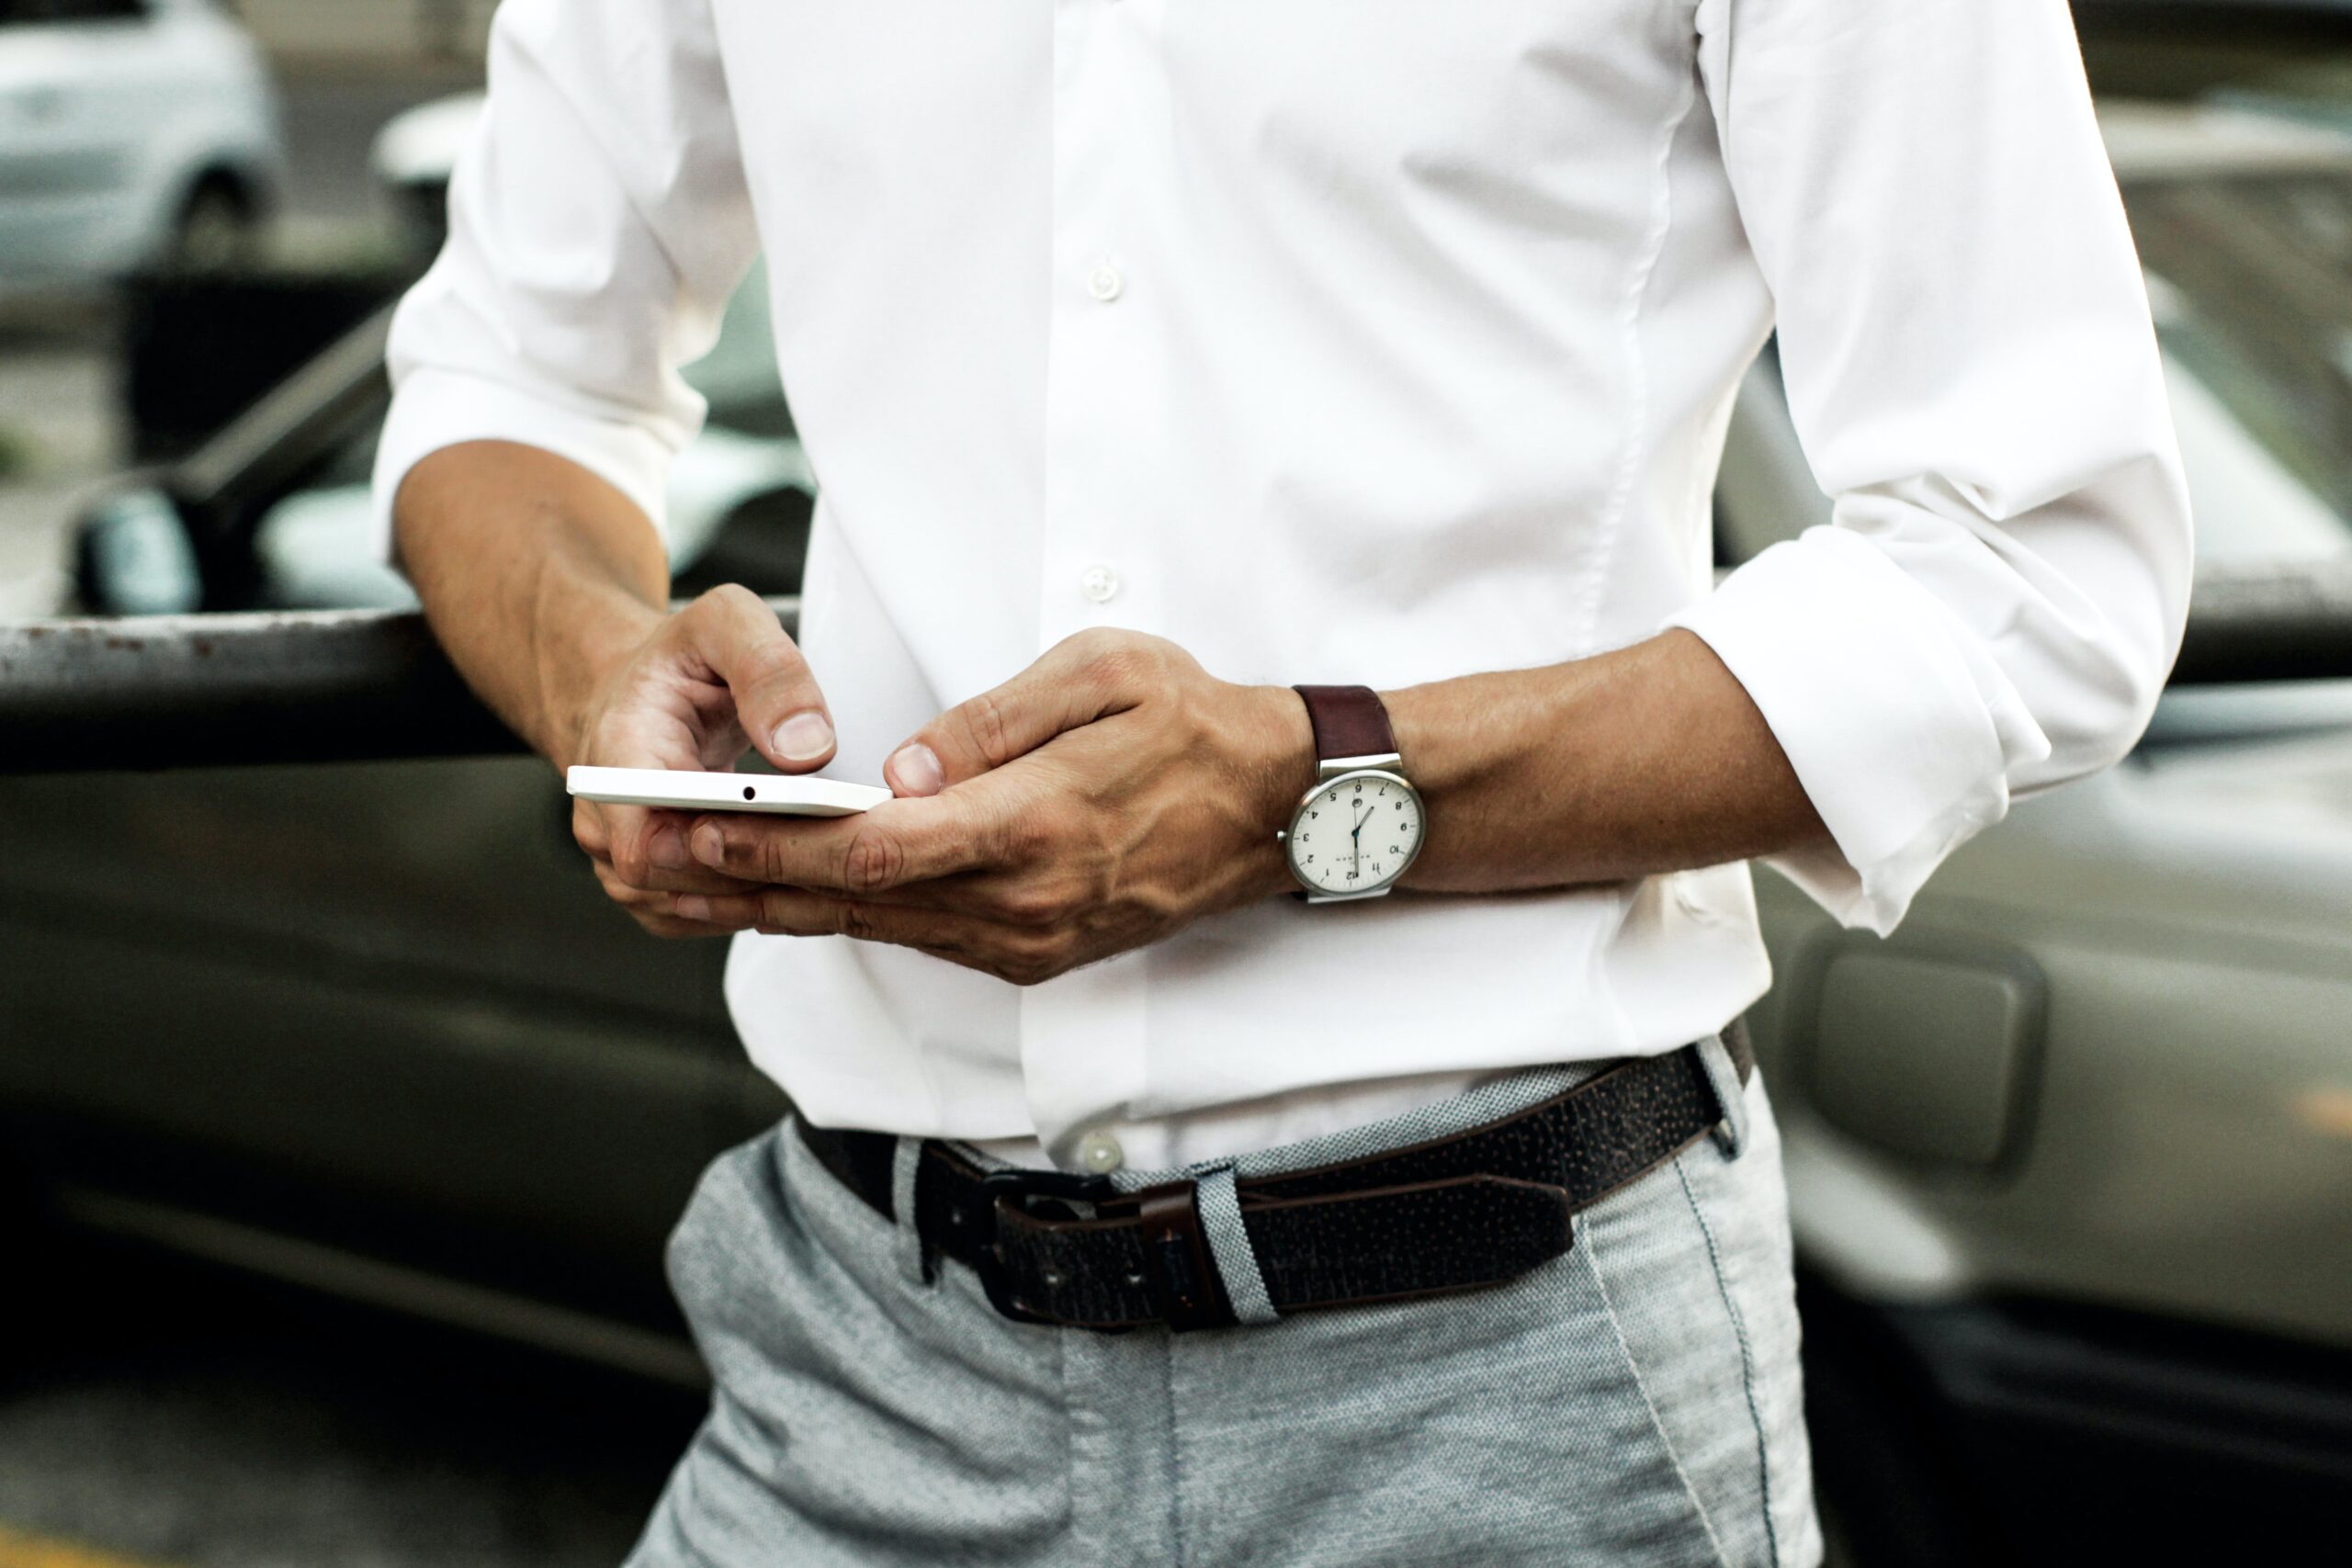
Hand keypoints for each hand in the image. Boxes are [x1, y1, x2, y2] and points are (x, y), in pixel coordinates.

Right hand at [564, 585, 838, 936]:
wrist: (650, 690)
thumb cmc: (683, 660)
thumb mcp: (728, 623)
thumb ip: (769, 672)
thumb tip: (806, 749)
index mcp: (616, 756)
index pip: (645, 845)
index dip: (715, 853)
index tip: (785, 833)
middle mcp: (608, 821)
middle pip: (681, 886)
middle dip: (762, 870)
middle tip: (840, 850)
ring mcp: (629, 862)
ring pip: (699, 909)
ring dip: (766, 891)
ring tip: (835, 861)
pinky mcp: (660, 886)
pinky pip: (708, 915)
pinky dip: (760, 899)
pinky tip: (808, 872)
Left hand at [672, 629, 1313, 984]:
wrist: (1280, 811)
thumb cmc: (1196, 724)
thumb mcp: (1105, 676)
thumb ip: (995, 723)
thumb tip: (901, 768)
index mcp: (1038, 825)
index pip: (879, 845)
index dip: (779, 838)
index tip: (703, 817)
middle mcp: (1025, 903)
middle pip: (859, 898)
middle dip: (751, 875)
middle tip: (658, 852)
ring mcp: (1030, 942)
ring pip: (881, 929)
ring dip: (784, 905)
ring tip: (695, 878)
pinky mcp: (1035, 956)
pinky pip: (922, 939)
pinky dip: (848, 916)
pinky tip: (792, 895)